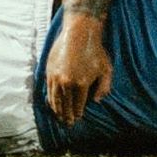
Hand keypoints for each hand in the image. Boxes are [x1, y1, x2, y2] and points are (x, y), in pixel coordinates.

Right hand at [42, 9, 114, 123]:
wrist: (79, 33)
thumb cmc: (95, 51)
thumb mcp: (106, 70)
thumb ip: (104, 88)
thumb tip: (96, 101)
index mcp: (81, 84)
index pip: (78, 106)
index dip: (77, 114)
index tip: (77, 119)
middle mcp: (67, 83)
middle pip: (65, 105)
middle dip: (67, 116)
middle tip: (67, 124)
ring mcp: (57, 77)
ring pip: (55, 99)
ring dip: (58, 110)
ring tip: (59, 117)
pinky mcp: (49, 71)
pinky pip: (49, 90)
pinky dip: (51, 99)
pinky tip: (52, 104)